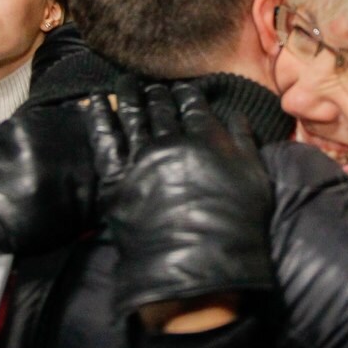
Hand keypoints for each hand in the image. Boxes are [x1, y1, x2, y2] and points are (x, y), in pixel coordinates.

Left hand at [87, 80, 273, 320]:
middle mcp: (171, 140)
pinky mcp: (116, 176)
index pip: (193, 106)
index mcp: (206, 138)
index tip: (181, 89)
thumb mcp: (255, 179)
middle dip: (157, 94)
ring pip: (131, 115)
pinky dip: (97, 116)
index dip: (187, 94)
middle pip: (161, 108)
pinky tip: (93, 100)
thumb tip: (236, 117)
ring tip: (125, 82)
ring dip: (128, 95)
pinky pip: (104, 139)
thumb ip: (244, 144)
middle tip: (152, 86)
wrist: (199, 265)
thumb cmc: (236, 227)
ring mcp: (141, 156)